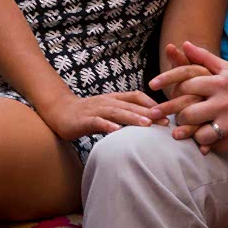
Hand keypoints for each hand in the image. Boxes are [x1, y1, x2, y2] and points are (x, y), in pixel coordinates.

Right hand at [37, 90, 155, 140]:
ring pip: (116, 112)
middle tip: (166, 121)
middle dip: (149, 112)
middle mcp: (107, 101)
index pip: (136, 96)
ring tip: (147, 124)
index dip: (152, 103)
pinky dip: (107, 126)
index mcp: (114, 99)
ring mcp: (95, 110)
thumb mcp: (108, 111)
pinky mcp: (84, 120)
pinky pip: (97, 122)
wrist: (58, 112)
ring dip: (132, 118)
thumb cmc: (87, 114)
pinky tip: (117, 131)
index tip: (168, 113)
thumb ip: (124, 114)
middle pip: (130, 105)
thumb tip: (147, 123)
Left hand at [152, 41, 227, 154]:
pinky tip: (202, 142)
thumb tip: (183, 44)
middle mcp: (224, 102)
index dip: (167, 84)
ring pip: (197, 133)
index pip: (185, 84)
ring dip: (188, 134)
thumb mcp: (227, 69)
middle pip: (187, 112)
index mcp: (219, 83)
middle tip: (171, 117)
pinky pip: (212, 146)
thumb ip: (204, 57)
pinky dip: (205, 145)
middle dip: (177, 116)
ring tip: (183, 132)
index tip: (151, 86)